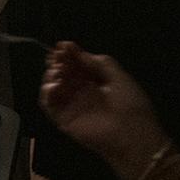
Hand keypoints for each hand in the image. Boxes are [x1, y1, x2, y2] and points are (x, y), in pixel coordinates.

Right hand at [41, 42, 170, 165]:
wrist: (132, 134)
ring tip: (59, 71)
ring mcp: (71, 106)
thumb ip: (100, 63)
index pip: (77, 65)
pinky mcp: (63, 119)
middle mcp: (82, 93)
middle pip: (63, 73)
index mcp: (96, 83)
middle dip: (59, 62)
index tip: (64, 45)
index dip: (70, 54)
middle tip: (58, 56)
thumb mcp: (120, 77)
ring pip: (53, 86)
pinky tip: (55, 85)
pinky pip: (48, 104)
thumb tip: (78, 53)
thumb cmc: (130, 105)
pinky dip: (47, 92)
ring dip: (52, 75)